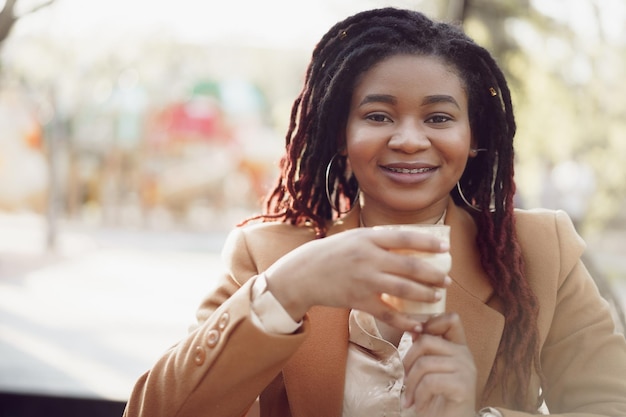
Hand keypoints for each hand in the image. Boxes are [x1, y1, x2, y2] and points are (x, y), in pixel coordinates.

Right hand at [264, 227, 448, 331]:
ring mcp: (364, 281)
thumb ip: (378, 240)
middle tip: (447, 279)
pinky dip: (405, 321)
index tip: (446, 248)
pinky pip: (387, 313)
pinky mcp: (358, 301)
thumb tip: (409, 242)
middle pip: (410, 266)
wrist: (302, 274)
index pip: (405, 237)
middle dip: (433, 274)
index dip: (428, 243)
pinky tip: (417, 324)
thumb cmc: (330, 253)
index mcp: (368, 239)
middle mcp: (368, 258)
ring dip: (425, 294)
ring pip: (403, 290)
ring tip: (436, 296)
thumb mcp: (353, 237)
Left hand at [402, 313, 475, 416]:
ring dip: (410, 383)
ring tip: (409, 398)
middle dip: (408, 360)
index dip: (429, 321)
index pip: (451, 319)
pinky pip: (430, 381)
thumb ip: (426, 349)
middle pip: (427, 340)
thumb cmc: (436, 398)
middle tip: (404, 380)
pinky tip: (418, 405)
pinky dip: (418, 395)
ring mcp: (466, 370)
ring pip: (425, 363)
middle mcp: (465, 355)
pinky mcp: (463, 386)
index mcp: (458, 348)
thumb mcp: (430, 369)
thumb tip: (412, 328)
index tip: (412, 334)